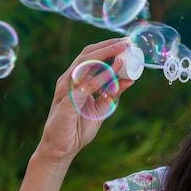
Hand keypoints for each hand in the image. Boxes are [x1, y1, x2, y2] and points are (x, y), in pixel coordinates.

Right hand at [37, 38, 135, 163]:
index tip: (126, 42)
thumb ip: (113, 93)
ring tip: (122, 49)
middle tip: (126, 41)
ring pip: (85, 63)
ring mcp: (66, 89)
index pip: (91, 56)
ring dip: (105, 54)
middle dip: (108, 45)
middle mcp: (69, 80)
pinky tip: (115, 70)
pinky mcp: (67, 101)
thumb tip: (130, 79)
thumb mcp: (101, 108)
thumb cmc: (77, 128)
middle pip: (87, 54)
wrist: (60, 150)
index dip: (107, 47)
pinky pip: (87, 85)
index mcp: (75, 79)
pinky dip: (102, 76)